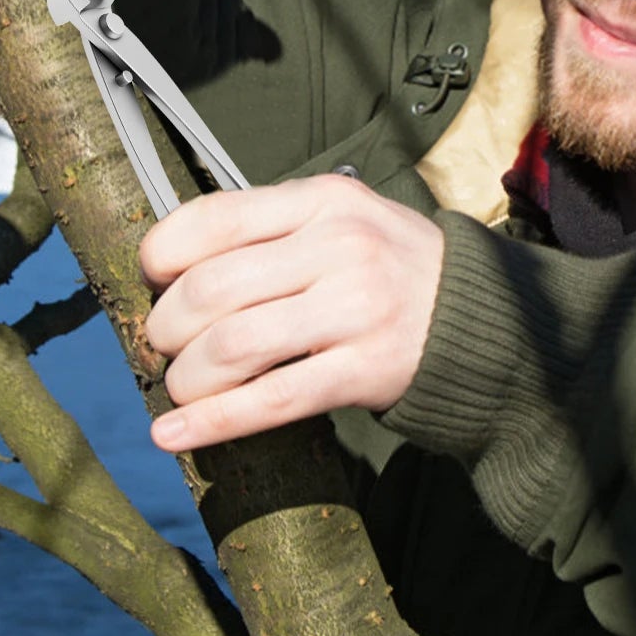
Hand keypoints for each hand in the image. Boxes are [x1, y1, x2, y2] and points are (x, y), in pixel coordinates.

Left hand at [140, 176, 444, 450]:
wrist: (483, 317)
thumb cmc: (390, 267)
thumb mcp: (343, 218)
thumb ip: (272, 229)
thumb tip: (171, 266)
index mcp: (323, 200)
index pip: (215, 218)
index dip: (162, 256)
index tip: (152, 281)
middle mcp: (339, 246)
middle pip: (212, 289)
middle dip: (167, 327)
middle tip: (166, 346)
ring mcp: (356, 308)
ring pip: (233, 346)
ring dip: (187, 377)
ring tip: (183, 387)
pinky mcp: (367, 370)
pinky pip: (272, 400)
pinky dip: (212, 422)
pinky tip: (173, 435)